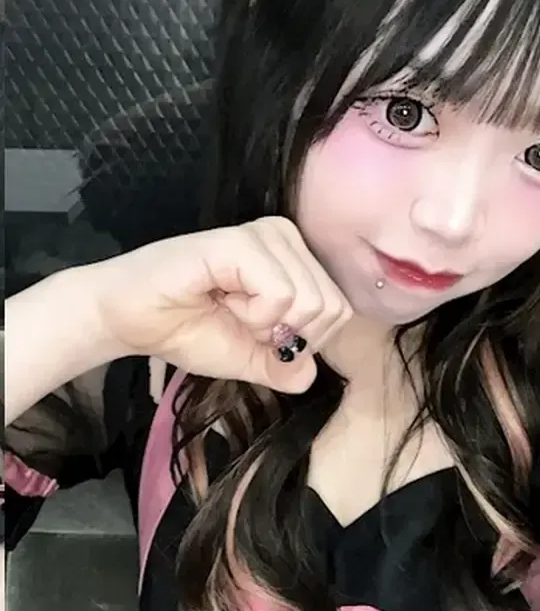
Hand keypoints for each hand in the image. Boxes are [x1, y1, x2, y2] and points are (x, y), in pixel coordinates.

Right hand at [89, 217, 351, 391]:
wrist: (130, 322)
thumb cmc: (186, 330)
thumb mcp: (250, 357)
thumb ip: (286, 366)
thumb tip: (312, 374)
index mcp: (295, 257)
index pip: (338, 310)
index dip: (299, 341)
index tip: (252, 330)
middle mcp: (286, 237)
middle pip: (331, 307)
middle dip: (283, 335)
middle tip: (237, 319)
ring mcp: (266, 235)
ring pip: (310, 302)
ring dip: (263, 325)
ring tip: (226, 305)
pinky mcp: (242, 241)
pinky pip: (281, 295)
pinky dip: (253, 316)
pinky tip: (219, 298)